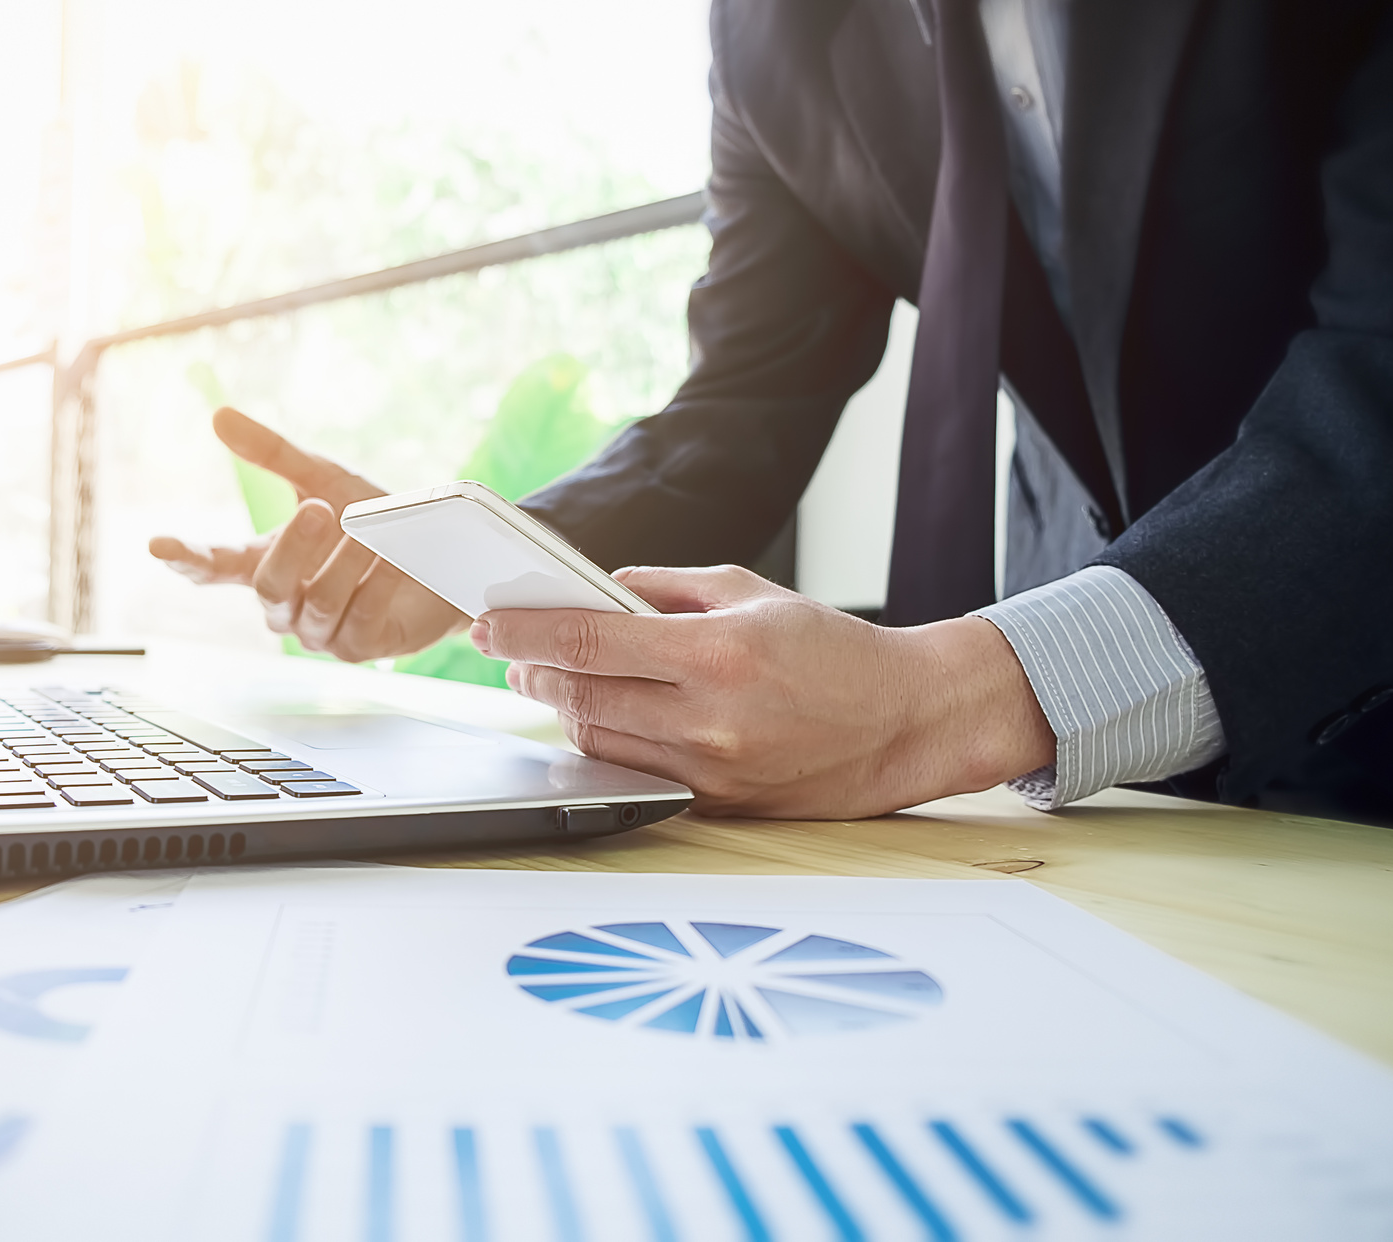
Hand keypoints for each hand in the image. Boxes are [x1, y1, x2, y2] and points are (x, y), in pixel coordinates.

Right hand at [148, 407, 467, 661]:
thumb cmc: (374, 521)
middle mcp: (286, 604)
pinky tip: (396, 558)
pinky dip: (379, 583)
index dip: (186, 557)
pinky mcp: (358, 648)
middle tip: (321, 510)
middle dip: (294, 548)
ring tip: (373, 530)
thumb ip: (273, 454)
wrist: (441, 556)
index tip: (158, 543)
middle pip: (269, 587)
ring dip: (349, 562)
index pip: (213, 566)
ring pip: (320, 603)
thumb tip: (219, 416)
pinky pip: (359, 618)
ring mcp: (319, 631)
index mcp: (265, 562)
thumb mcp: (326, 480)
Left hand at [470, 565, 1054, 817]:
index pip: (589, 640)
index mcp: (715, 654)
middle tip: (512, 650)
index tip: (485, 624)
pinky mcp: (719, 804)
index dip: (524, 631)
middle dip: (534, 670)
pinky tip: (601, 717)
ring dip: (564, 708)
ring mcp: (712, 769)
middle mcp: (708, 718)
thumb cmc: (834, 651)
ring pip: (599, 741)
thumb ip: (666, 587)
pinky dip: (607, 743)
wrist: (907, 721)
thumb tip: (599, 587)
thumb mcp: (751, 592)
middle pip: (581, 697)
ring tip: (553, 679)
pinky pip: (635, 773)